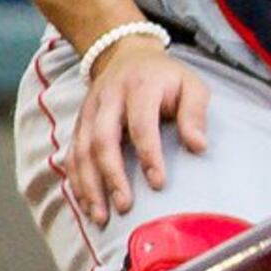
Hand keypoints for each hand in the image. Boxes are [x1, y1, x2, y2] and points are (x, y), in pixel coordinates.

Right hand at [66, 38, 210, 227]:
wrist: (125, 53)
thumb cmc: (165, 76)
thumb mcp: (191, 84)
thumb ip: (195, 112)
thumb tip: (199, 146)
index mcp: (139, 88)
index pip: (141, 125)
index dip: (149, 155)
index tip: (159, 183)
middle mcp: (108, 99)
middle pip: (103, 140)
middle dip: (112, 176)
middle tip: (125, 206)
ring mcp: (89, 112)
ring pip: (81, 151)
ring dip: (89, 186)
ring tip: (101, 216)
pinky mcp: (78, 124)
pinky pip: (71, 155)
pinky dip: (77, 182)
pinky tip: (87, 205)